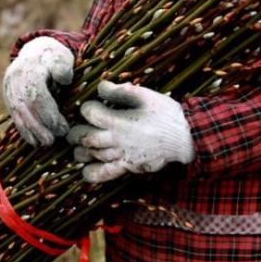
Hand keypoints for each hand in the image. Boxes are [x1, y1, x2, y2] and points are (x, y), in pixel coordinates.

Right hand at [2, 37, 73, 145]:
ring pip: (18, 114)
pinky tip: (33, 141)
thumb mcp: (61, 57)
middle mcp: (16, 80)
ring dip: (31, 132)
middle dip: (40, 127)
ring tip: (45, 143)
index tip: (64, 128)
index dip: (50, 116)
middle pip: (26, 108)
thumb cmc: (53, 58)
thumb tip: (65, 79)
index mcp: (30, 70)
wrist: (34, 52)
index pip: (38, 98)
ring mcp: (9, 89)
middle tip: (54, 140)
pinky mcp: (7, 97)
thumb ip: (63, 67)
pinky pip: (14, 115)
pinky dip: (23, 130)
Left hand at [67, 80, 194, 182]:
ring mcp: (121, 155)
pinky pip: (103, 174)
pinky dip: (91, 173)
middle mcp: (116, 140)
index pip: (89, 113)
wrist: (185, 138)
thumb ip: (121, 91)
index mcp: (119, 120)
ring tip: (82, 145)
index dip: (87, 106)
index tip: (93, 105)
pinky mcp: (127, 167)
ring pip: (90, 155)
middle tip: (78, 128)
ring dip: (81, 151)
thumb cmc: (165, 114)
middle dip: (76, 132)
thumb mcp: (145, 96)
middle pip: (84, 137)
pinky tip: (86, 168)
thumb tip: (101, 87)